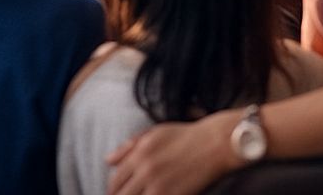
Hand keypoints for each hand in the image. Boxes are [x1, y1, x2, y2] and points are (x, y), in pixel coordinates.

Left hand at [107, 112, 242, 194]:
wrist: (213, 144)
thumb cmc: (185, 136)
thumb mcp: (154, 133)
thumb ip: (128, 146)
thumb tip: (108, 160)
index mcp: (139, 154)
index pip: (115, 181)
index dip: (113, 191)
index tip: (117, 194)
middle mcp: (146, 171)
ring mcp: (159, 186)